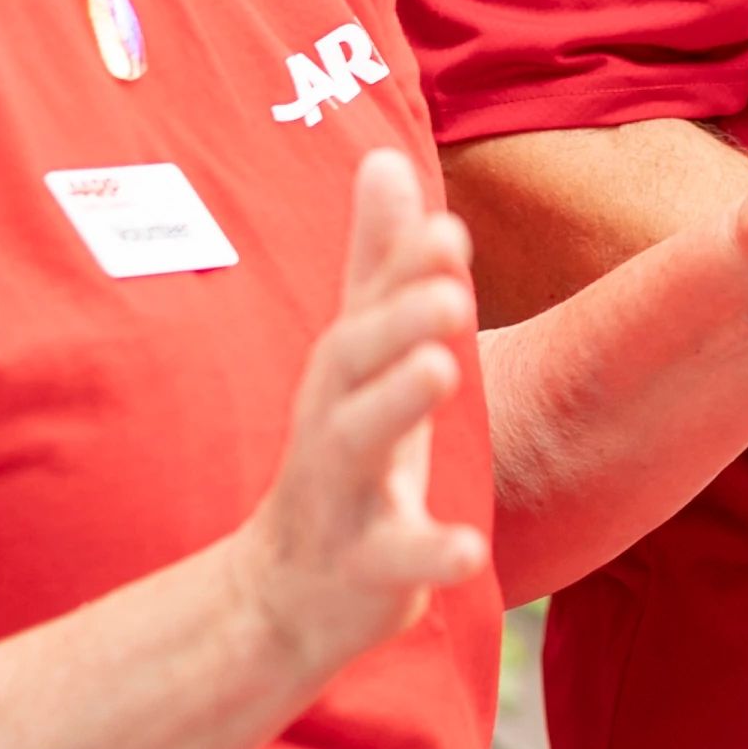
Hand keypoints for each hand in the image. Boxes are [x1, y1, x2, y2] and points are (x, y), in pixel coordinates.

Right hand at [238, 151, 492, 684]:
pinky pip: (393, 559)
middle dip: (396, 321)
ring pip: (359, 444)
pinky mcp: (362, 568)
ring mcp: (342, 495)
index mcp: (344, 371)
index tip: (447, 228)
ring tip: (442, 368)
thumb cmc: (342, 454)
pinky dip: (426, 554)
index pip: (371, 305)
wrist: (282, 593)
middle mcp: (334, 421)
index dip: (403, 266)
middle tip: (449, 288)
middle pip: (353, 362)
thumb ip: (377, 262)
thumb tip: (385, 155)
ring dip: (397, 403)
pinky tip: (466, 550)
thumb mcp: (362, 357)